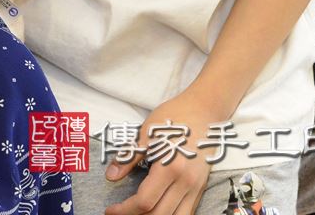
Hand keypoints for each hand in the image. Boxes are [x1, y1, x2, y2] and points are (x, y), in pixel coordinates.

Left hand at [105, 92, 224, 214]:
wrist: (205, 110)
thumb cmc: (174, 117)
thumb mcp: (146, 133)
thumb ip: (129, 158)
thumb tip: (111, 177)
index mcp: (170, 168)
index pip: (144, 202)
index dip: (124, 210)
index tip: (109, 209)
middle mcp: (186, 182)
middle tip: (118, 213)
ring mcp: (196, 187)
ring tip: (136, 213)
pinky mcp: (201, 187)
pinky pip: (187, 212)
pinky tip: (156, 210)